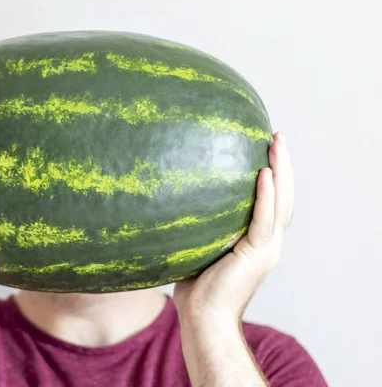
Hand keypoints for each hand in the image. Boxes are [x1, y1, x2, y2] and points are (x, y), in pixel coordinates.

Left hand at [173, 132, 294, 323]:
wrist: (202, 320)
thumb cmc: (195, 289)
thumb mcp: (199, 249)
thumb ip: (199, 227)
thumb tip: (173, 201)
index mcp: (258, 243)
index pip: (273, 203)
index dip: (275, 176)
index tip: (267, 149)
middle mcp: (268, 244)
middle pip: (284, 197)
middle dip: (283, 165)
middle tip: (277, 136)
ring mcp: (266, 250)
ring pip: (281, 204)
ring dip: (281, 171)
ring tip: (276, 143)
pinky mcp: (256, 255)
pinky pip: (263, 220)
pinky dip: (266, 196)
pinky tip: (263, 173)